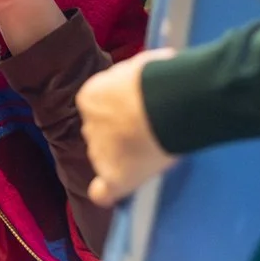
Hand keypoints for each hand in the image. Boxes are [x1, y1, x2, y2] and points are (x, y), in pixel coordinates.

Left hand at [80, 49, 177, 205]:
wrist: (170, 100)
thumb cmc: (161, 78)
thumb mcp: (141, 67)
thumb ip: (133, 81)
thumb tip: (144, 79)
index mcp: (91, 97)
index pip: (98, 109)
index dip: (117, 113)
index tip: (135, 113)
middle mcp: (90, 126)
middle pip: (101, 135)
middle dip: (118, 135)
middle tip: (148, 133)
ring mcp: (100, 153)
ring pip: (106, 159)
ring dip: (122, 158)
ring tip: (153, 151)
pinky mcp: (116, 176)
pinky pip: (102, 192)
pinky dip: (107, 193)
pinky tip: (116, 193)